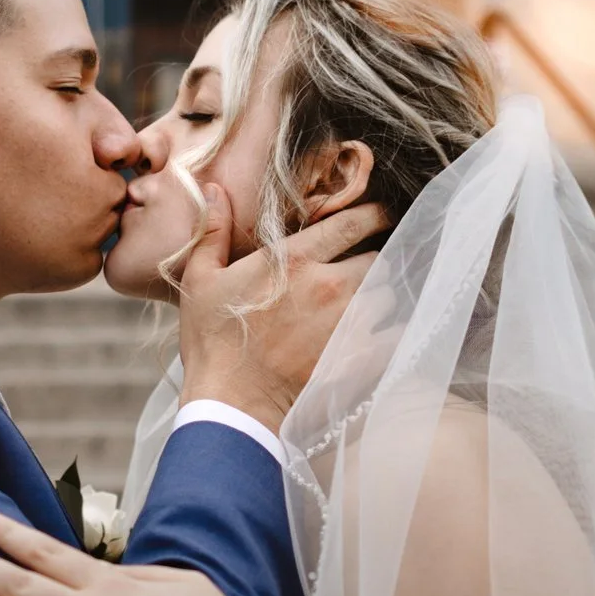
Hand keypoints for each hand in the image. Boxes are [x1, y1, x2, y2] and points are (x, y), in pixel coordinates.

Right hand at [177, 187, 387, 431]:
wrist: (231, 406)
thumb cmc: (213, 343)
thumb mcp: (201, 280)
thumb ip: (213, 230)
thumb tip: (214, 188)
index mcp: (297, 260)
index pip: (354, 222)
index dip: (373, 214)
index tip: (378, 215)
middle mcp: (332, 286)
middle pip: (379, 259)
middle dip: (372, 263)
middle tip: (357, 274)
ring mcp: (350, 323)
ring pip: (388, 298)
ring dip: (379, 300)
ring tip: (361, 310)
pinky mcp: (360, 359)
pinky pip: (393, 337)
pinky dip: (388, 336)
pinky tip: (372, 341)